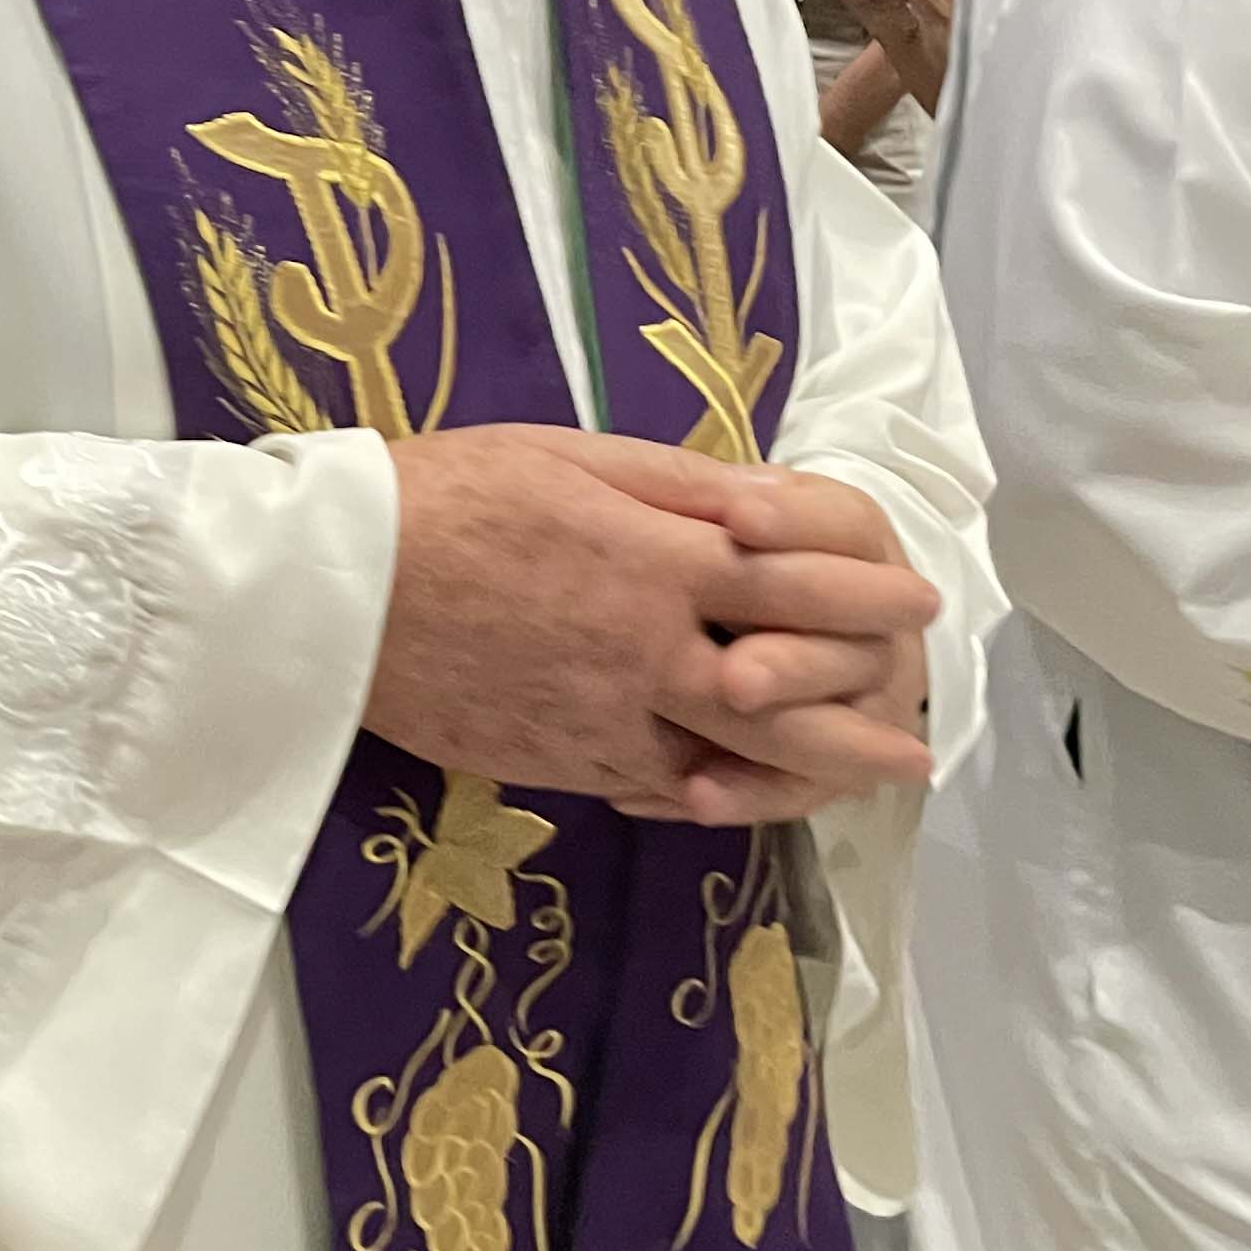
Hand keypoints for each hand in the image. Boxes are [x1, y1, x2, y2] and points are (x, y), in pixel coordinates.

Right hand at [374, 427, 937, 826]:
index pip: (794, 583)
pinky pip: (651, 788)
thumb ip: (674, 485)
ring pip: (730, 757)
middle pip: (785, 697)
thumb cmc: (440, 495)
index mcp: (655, 561)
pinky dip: (702, 796)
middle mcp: (647, 652)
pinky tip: (728, 796)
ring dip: (809, 774)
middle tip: (918, 736)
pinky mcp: (555, 764)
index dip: (866, 595)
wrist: (330, 589)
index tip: (919, 602)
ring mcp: (603, 720)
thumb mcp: (562, 454)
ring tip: (865, 784)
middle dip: (862, 716)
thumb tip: (767, 501)